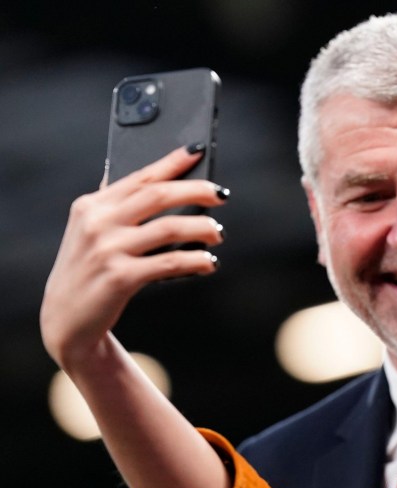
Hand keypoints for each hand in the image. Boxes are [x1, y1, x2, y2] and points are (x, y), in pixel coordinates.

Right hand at [41, 145, 226, 370]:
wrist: (66, 319)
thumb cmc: (88, 270)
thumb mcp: (89, 231)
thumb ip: (113, 204)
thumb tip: (148, 175)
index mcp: (91, 205)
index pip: (139, 176)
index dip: (171, 162)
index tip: (197, 150)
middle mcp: (97, 223)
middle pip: (158, 195)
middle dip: (196, 190)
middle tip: (221, 194)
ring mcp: (107, 250)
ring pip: (169, 228)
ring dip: (203, 228)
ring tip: (217, 233)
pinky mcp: (120, 277)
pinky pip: (170, 262)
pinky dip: (197, 260)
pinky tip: (209, 262)